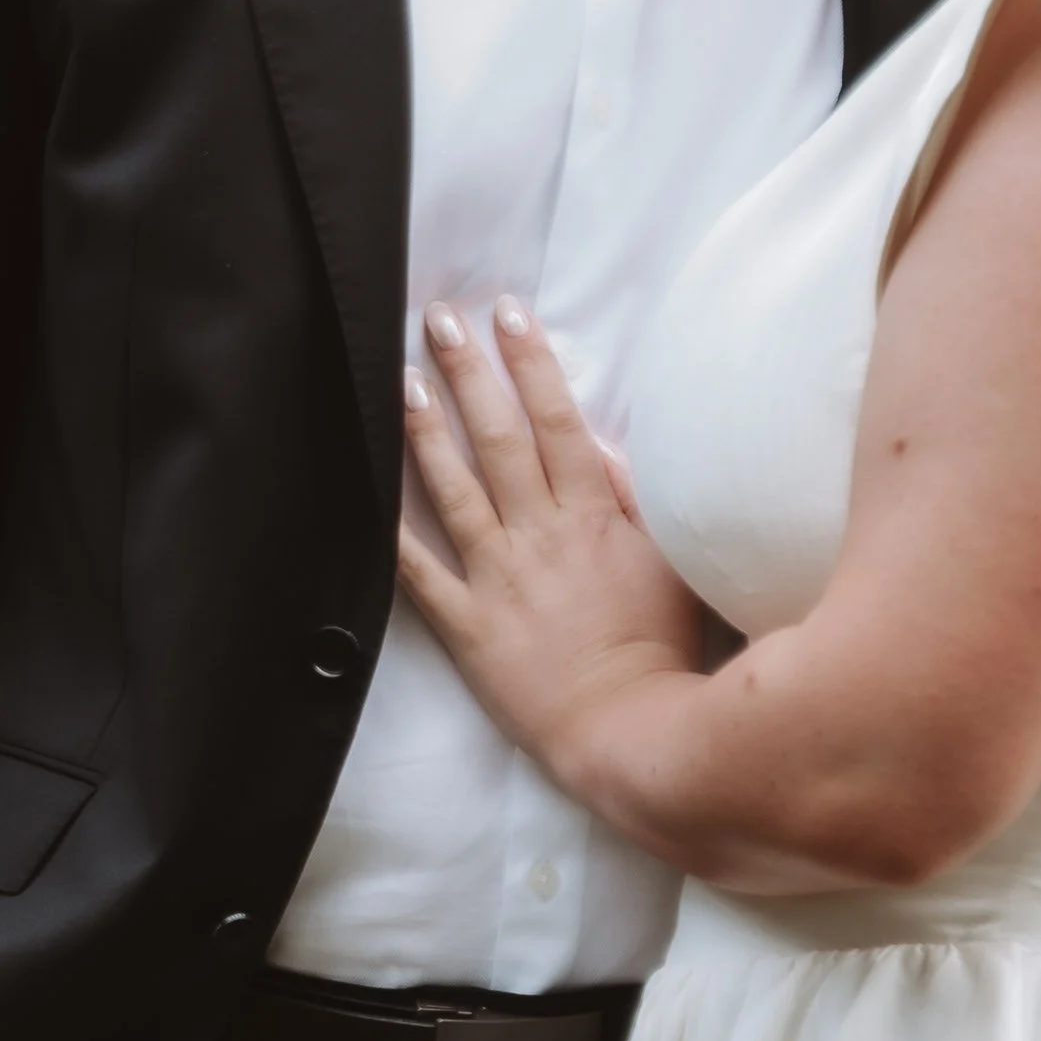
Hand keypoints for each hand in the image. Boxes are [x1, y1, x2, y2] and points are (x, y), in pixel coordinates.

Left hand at [397, 301, 699, 783]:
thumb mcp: (674, 560)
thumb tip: (605, 450)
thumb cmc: (663, 644)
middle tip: (439, 319)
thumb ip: (639, 501)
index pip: (555, 419)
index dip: (530, 360)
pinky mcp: (470, 627)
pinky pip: (422, 576)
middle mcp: (540, 534)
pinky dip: (392, 538)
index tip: (507, 311)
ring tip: (403, 381)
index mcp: (592, 514)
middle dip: (468, 372)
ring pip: (454, 491)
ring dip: (427, 432)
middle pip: (498, 438)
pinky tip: (366, 496)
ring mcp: (499, 578)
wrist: (630, 729)